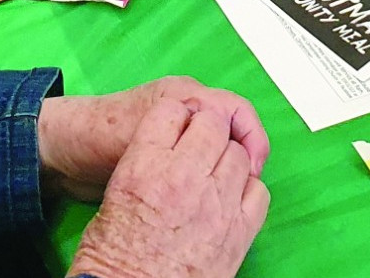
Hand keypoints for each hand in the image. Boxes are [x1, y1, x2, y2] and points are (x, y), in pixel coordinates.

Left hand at [39, 77, 268, 203]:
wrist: (64, 152)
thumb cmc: (97, 133)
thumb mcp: (143, 128)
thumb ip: (180, 125)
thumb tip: (220, 140)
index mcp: (184, 95)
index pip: (237, 110)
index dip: (251, 140)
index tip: (251, 169)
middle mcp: (185, 107)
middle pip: (233, 127)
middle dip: (243, 154)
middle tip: (243, 186)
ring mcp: (177, 129)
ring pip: (219, 145)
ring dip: (226, 166)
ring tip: (227, 195)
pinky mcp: (167, 151)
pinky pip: (200, 160)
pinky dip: (208, 175)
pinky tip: (205, 196)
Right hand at [66, 101, 269, 277]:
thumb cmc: (111, 259)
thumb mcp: (112, 198)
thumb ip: (143, 164)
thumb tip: (163, 150)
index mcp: (145, 166)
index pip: (171, 110)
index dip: (176, 116)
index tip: (178, 125)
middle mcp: (184, 178)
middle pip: (212, 124)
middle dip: (207, 129)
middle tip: (200, 145)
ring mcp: (216, 205)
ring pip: (238, 155)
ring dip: (227, 158)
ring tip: (214, 174)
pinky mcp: (238, 233)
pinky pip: (258, 192)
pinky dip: (248, 189)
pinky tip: (232, 198)